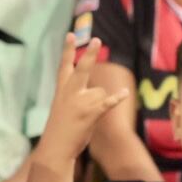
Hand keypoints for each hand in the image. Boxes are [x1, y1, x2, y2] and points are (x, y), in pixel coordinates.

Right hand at [40, 34, 130, 161]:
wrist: (56, 146)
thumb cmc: (61, 128)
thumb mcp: (63, 107)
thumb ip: (77, 95)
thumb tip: (101, 91)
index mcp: (61, 90)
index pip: (64, 65)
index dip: (67, 50)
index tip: (70, 34)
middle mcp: (70, 92)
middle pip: (82, 68)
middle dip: (89, 54)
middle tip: (96, 40)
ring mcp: (81, 102)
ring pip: (100, 92)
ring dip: (99, 103)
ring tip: (87, 117)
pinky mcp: (92, 113)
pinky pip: (108, 102)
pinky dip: (117, 98)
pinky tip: (125, 93)